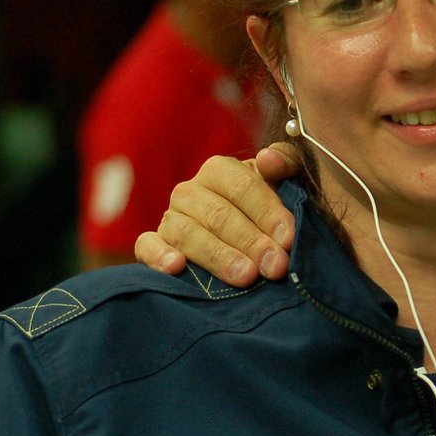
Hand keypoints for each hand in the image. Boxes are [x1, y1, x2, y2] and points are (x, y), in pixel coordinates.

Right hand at [134, 144, 302, 285]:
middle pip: (219, 215)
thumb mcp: (284, 182)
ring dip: (219, 256)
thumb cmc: (266, 207)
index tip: (288, 238)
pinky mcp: (151, 243)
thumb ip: (286, 164)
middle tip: (276, 265)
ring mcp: (169, 217)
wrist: (244, 236)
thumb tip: (269, 159)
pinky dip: (159, 255)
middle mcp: (190, 191)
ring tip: (246, 276)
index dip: (268, 212)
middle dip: (251, 242)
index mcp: (220, 170)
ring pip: (188, 234)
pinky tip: (176, 267)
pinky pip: (146, 246)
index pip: (243, 187)